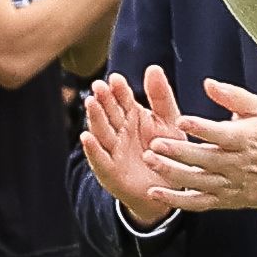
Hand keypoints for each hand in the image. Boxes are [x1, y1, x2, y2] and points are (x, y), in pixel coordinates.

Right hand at [75, 71, 193, 219]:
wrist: (171, 188)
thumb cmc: (168, 152)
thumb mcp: (169, 122)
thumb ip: (161, 97)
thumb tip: (153, 67)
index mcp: (131, 117)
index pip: (123, 100)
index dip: (119, 90)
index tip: (116, 79)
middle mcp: (119, 132)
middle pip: (109, 113)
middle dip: (104, 100)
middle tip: (99, 86)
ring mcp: (113, 151)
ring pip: (101, 132)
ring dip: (95, 118)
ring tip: (91, 103)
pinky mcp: (111, 172)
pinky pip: (100, 160)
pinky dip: (92, 149)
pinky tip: (86, 137)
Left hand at [139, 74, 256, 213]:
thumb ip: (233, 95)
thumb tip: (209, 84)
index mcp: (244, 140)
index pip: (222, 135)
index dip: (202, 129)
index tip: (181, 120)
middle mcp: (235, 164)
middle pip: (205, 159)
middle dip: (179, 152)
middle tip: (156, 143)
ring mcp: (227, 184)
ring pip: (197, 181)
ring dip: (172, 172)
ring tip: (151, 160)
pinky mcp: (220, 200)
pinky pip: (196, 203)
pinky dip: (175, 200)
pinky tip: (155, 192)